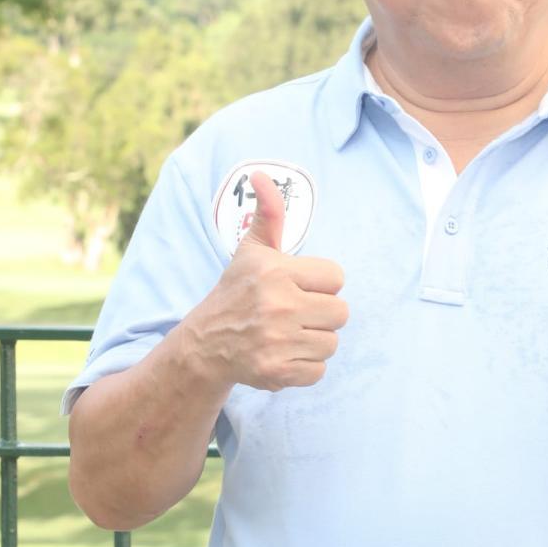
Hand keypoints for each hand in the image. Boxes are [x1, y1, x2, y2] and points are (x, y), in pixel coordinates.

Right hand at [184, 171, 348, 390]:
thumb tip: (261, 175)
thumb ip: (269, 214)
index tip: (298, 287)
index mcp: (276, 272)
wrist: (206, 343)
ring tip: (289, 333)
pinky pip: (319, 369)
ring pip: (332, 342)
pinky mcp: (277, 371)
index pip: (337, 277)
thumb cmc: (238, 291)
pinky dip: (305, 366)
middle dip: (322, 313)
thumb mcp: (252, 250)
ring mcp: (277, 341)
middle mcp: (277, 305)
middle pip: (341, 312)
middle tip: (296, 312)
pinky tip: (284, 353)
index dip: (321, 283)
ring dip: (315, 340)